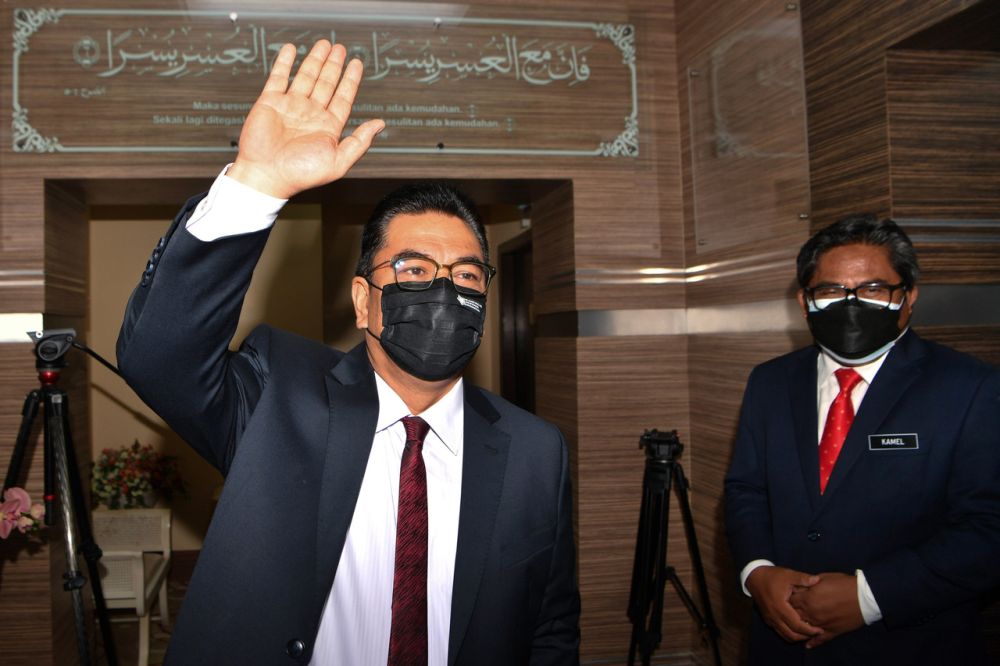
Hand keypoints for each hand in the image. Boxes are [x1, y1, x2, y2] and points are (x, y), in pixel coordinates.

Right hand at [228, 40, 384, 198]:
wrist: (267, 175)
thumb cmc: (301, 174)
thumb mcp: (338, 161)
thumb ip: (360, 141)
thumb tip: (380, 124)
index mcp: (327, 127)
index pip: (343, 97)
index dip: (350, 80)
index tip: (356, 63)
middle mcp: (310, 114)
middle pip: (326, 83)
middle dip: (334, 65)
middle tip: (341, 48)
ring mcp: (290, 106)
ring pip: (306, 77)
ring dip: (315, 60)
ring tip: (325, 44)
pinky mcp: (270, 102)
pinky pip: (278, 77)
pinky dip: (285, 62)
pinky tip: (293, 49)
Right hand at [746, 566, 822, 642]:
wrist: (754, 578)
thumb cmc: (772, 576)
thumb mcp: (788, 575)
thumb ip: (803, 578)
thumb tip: (817, 580)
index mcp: (780, 607)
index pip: (797, 625)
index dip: (810, 630)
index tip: (820, 629)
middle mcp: (774, 616)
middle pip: (792, 635)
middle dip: (806, 636)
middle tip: (817, 633)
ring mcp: (770, 619)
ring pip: (786, 636)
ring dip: (798, 637)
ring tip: (809, 632)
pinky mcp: (768, 620)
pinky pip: (781, 632)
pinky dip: (790, 634)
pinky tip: (798, 628)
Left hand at [789, 572, 863, 648]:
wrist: (864, 596)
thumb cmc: (844, 584)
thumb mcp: (823, 578)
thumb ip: (809, 584)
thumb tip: (801, 586)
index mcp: (808, 598)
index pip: (790, 601)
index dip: (787, 599)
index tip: (787, 598)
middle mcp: (811, 613)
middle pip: (794, 615)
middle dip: (791, 613)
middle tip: (791, 611)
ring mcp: (821, 624)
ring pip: (804, 628)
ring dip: (800, 627)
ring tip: (797, 626)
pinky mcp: (832, 631)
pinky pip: (820, 639)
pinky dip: (813, 642)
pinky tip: (807, 644)